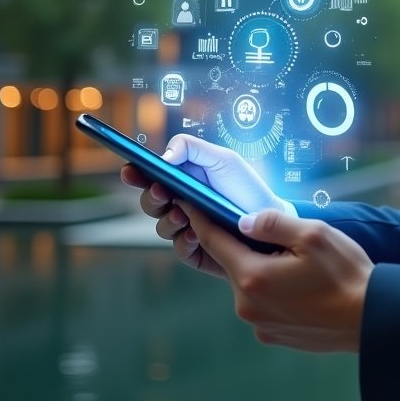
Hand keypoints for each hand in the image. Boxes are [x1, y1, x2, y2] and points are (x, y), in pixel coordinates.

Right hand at [120, 135, 296, 277]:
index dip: (136, 173)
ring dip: (170, 219)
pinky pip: (179, 248)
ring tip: (186, 214)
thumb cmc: (245, 187)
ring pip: (161, 226)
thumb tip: (163, 157)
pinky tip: (197, 234)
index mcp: (183, 179)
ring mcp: (187, 228)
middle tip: (163, 192)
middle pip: (150, 202)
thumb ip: (192, 149)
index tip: (130, 169)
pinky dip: (185, 240)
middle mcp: (180, 203)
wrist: (269, 219)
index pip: (151, 176)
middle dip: (151, 197)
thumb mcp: (223, 159)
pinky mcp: (196, 251)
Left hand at [182, 201, 372, 352]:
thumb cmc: (345, 275)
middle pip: (234, 263)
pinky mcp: (273, 336)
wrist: (371, 320)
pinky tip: (304, 286)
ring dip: (264, 268)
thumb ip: (273, 223)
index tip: (187, 203)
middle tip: (278, 233)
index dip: (200, 219)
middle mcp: (247, 306)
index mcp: (253, 276)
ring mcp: (259, 325)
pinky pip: (264, 304)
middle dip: (247, 245)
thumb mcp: (313, 234)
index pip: (214, 241)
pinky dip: (275, 290)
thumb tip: (243, 220)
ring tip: (300, 263)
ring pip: (251, 284)